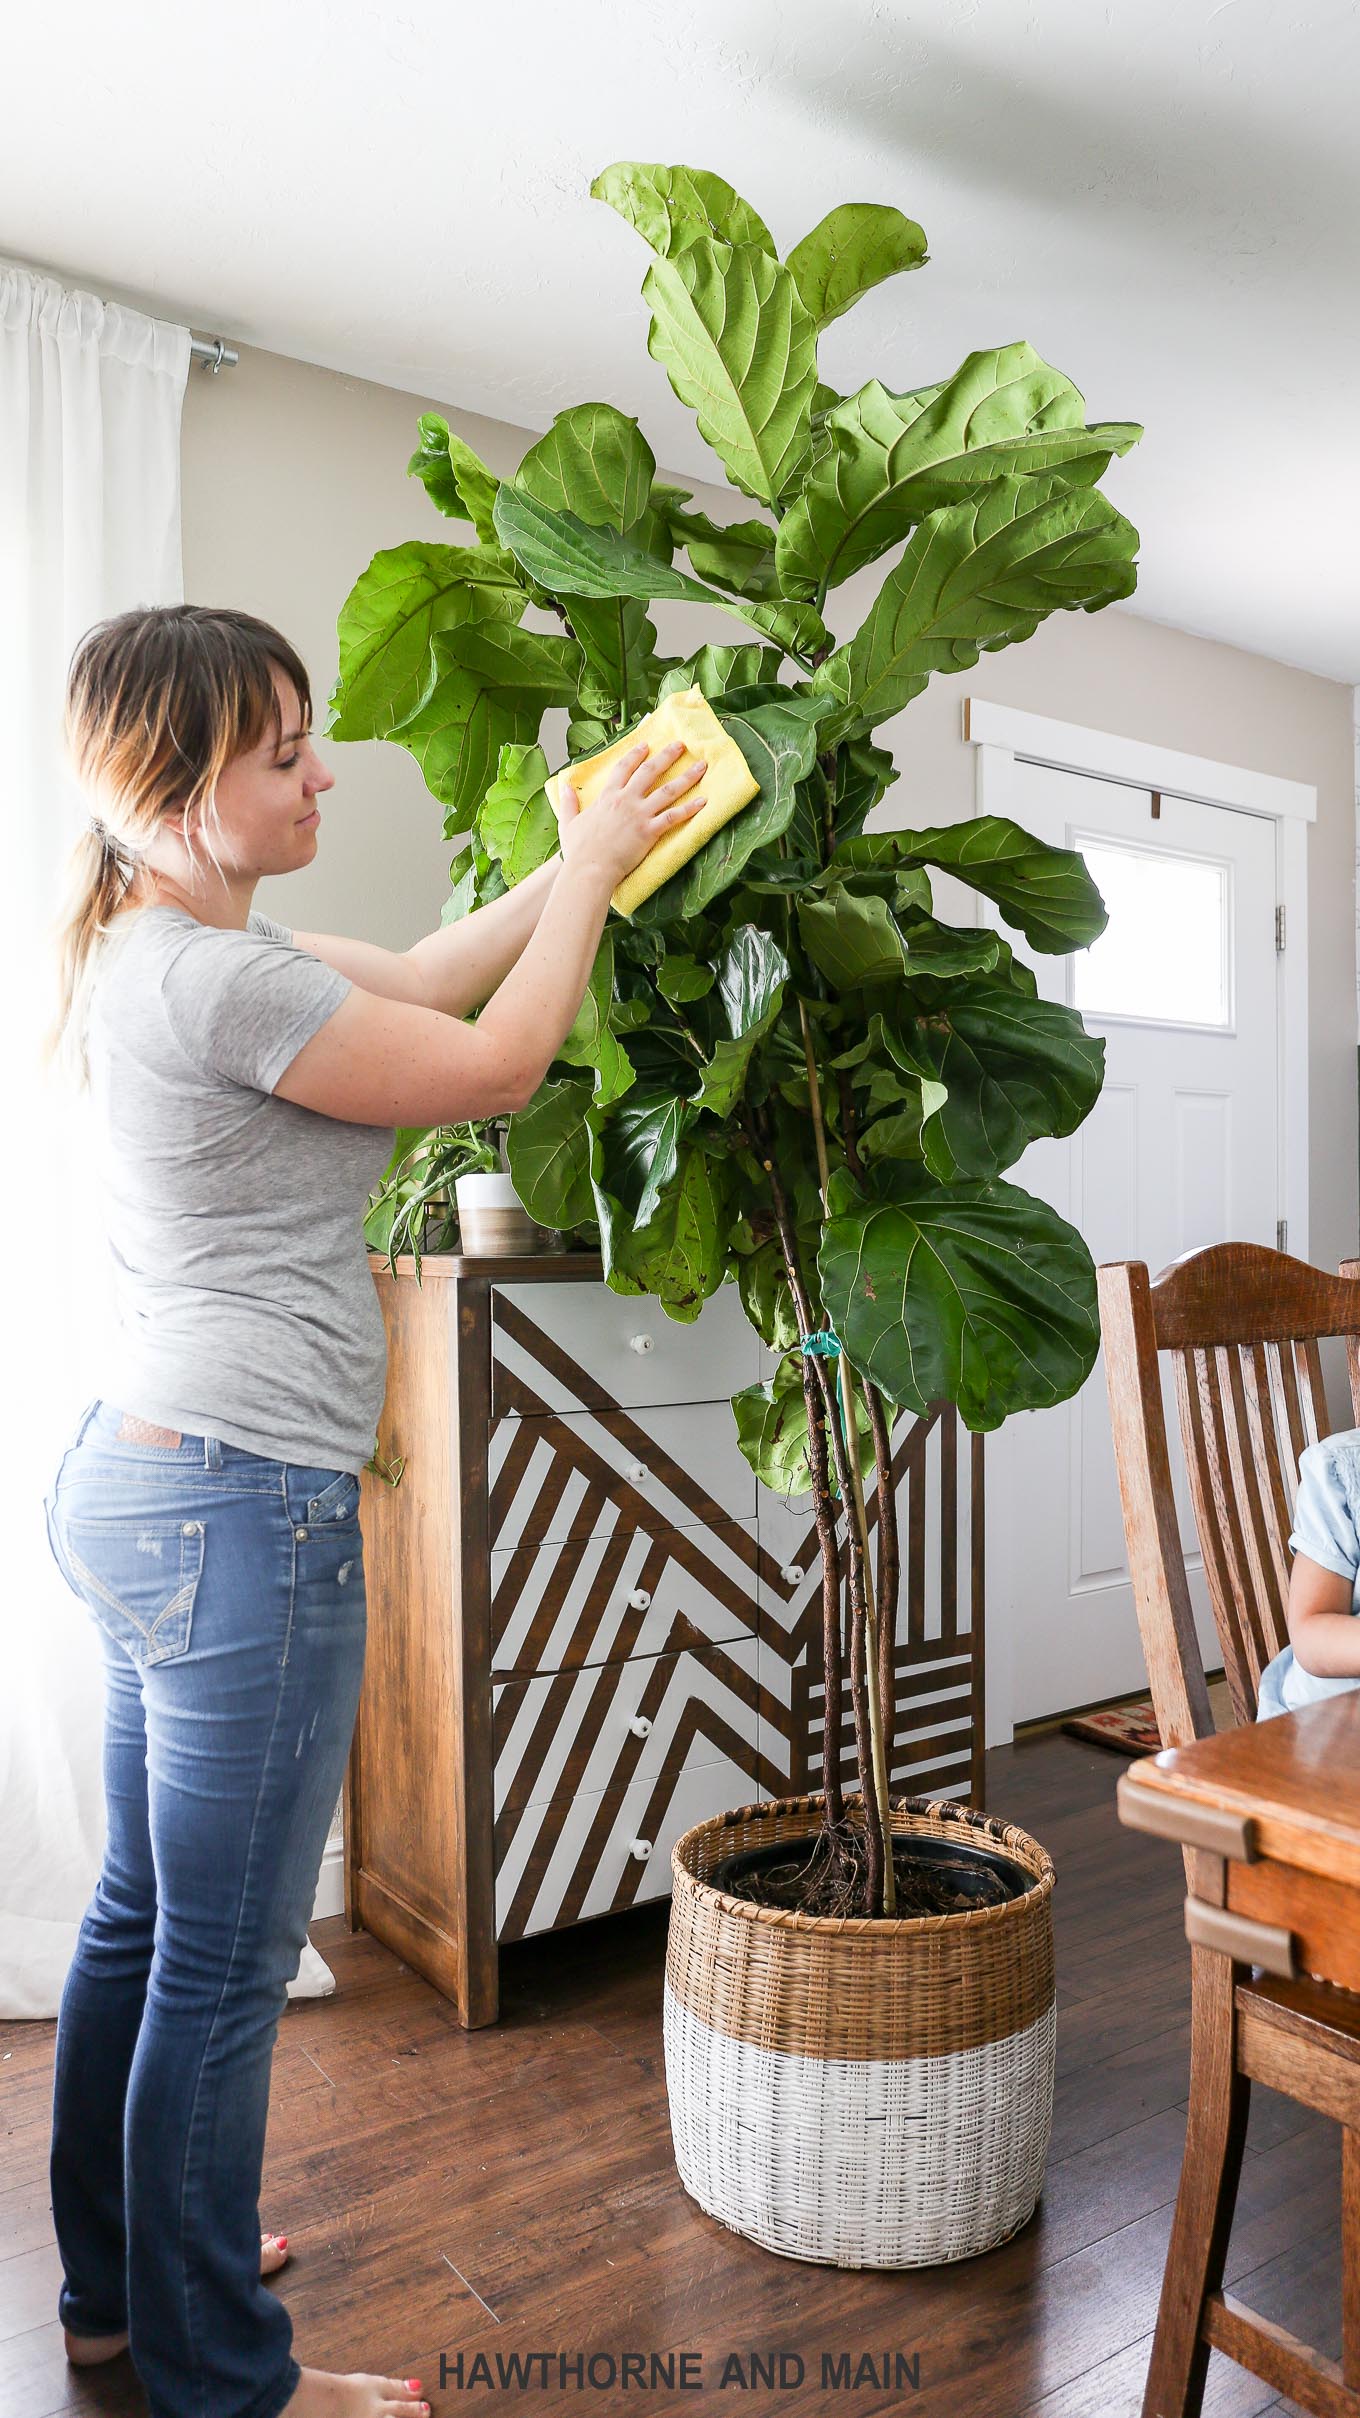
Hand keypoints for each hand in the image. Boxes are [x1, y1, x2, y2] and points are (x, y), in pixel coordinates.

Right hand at [554, 738, 706, 890]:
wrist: (590, 868)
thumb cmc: (579, 850)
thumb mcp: (568, 822)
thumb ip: (569, 803)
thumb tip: (564, 787)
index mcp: (607, 797)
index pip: (623, 768)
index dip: (635, 755)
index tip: (646, 745)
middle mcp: (626, 800)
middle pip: (650, 772)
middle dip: (666, 756)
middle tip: (680, 746)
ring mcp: (639, 814)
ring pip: (668, 790)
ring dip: (687, 777)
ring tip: (701, 766)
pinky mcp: (649, 831)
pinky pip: (674, 816)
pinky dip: (690, 809)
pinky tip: (703, 801)